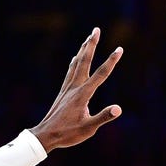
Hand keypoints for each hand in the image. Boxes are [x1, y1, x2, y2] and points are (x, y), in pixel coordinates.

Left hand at [29, 27, 122, 151]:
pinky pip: (70, 71)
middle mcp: (74, 87)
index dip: (111, 61)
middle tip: (96, 29)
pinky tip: (75, 58)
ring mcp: (67, 88)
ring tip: (89, 38)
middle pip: (85, 61)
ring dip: (83, 50)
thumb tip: (118, 109)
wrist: (45, 135)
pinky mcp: (63, 92)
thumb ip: (103, 117)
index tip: (120, 49)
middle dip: (91, 44)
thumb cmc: (67, 134)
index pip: (101, 74)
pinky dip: (75, 62)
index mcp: (83, 94)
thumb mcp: (88, 129)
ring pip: (76, 63)